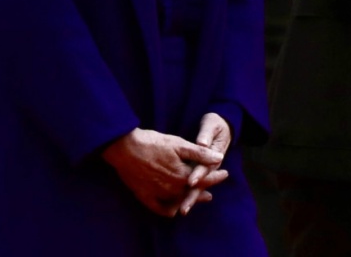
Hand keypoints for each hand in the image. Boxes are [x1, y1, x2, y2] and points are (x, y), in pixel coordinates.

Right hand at [101, 127, 224, 217]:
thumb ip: (199, 153)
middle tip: (211, 191)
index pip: (204, 180)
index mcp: (182, 176)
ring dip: (190, 199)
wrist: (124, 147)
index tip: (225, 174)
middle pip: (193, 193)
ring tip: (197, 198)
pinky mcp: (145, 196)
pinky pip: (161, 208)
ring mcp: (159, 195)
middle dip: (204, 190)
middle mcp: (172, 189)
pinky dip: (170, 208)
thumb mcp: (178, 143)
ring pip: (179, 201)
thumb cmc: (152, 142)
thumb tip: (219, 157)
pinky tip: (174, 208)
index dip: (216, 177)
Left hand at [177, 113, 232, 214]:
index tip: (190, 181)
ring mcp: (204, 170)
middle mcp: (209, 166)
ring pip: (197, 188)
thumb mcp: (211, 125)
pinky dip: (185, 193)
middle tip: (183, 209)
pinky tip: (177, 203)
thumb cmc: (214, 124)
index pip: (204, 168)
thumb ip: (206, 134)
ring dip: (189, 198)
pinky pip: (192, 185)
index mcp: (214, 156)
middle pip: (200, 183)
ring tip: (179, 211)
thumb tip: (203, 143)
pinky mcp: (198, 171)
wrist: (219, 127)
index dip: (198, 174)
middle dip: (191, 196)